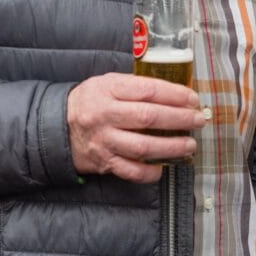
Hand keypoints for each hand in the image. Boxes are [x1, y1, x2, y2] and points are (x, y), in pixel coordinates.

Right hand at [67, 72, 206, 182]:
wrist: (56, 126)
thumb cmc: (89, 101)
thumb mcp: (106, 83)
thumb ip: (135, 86)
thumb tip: (175, 93)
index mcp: (108, 90)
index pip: (148, 90)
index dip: (175, 95)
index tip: (193, 98)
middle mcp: (105, 115)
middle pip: (149, 117)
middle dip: (180, 119)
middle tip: (198, 120)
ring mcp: (104, 141)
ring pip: (143, 147)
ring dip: (172, 147)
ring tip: (190, 144)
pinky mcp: (104, 162)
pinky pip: (131, 171)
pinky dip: (150, 172)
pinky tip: (164, 166)